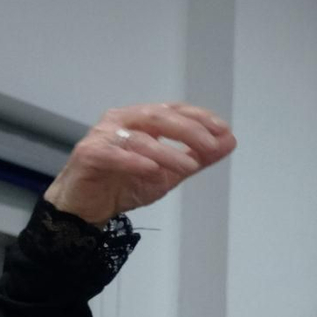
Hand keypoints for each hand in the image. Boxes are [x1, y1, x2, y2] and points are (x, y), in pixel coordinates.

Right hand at [44, 102, 234, 226]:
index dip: (198, 117)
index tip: (223, 130)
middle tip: (211, 145)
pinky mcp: (88, 155)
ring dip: (167, 152)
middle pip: (157, 117)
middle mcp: (121, 121)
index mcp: (141, 120)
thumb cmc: (125, 184)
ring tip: (190, 166)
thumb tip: (229, 141)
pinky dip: (134, 161)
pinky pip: (113, 154)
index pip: (172, 110)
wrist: (88, 207)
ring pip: (139, 138)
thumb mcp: (170, 173)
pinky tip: (152, 170)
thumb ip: (197, 157)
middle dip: (187, 129)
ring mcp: (102, 136)